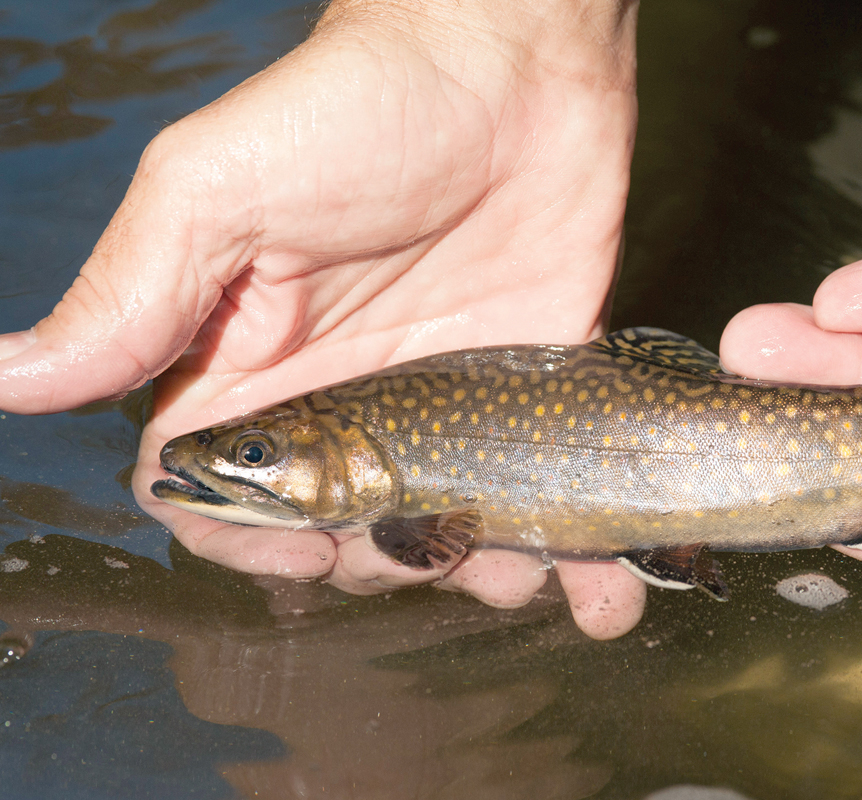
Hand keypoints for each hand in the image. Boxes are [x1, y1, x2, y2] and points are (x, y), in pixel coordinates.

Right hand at [0, 0, 646, 638]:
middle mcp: (344, 399)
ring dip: (479, 573)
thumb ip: (129, 297)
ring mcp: (440, 403)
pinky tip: (596, 576)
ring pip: (444, 531)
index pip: (223, 495)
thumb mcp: (217, 191)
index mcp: (251, 368)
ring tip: (524, 571)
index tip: (307, 546)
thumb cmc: (355, 105)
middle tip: (430, 550)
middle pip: (342, 532)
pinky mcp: (526, 394)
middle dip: (382, 564)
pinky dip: (569, 550)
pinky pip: (538, 491)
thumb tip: (6, 378)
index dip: (250, 539)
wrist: (511, 62)